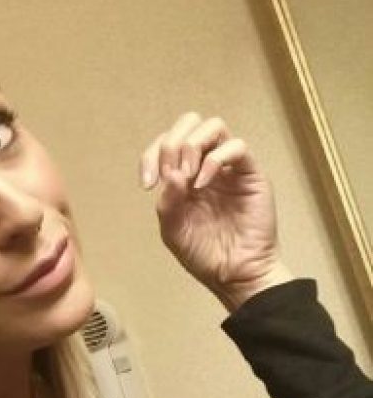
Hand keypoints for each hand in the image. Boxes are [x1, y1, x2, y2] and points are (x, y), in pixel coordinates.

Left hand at [140, 113, 292, 310]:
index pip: (165, 143)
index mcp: (184, 176)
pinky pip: (237, 146)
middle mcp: (205, 165)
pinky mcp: (250, 174)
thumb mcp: (173, 230)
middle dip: (173, 143)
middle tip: (172, 174)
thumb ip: (167, 201)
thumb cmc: (205, 255)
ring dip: (193, 146)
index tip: (147, 183)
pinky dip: (215, 159)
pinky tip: (204, 184)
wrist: (234, 274)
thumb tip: (171, 172)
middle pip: (189, 123)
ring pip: (213, 126)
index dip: (151, 155)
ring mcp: (229, 167)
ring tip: (188, 176)